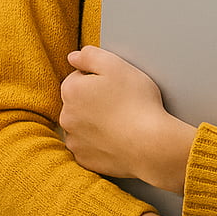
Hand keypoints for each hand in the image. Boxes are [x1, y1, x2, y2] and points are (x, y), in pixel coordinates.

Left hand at [59, 46, 194, 189]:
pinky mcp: (84, 160)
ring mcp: (74, 141)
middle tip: (120, 102)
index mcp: (71, 90)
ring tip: (120, 122)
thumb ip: (90, 55)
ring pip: (82, 125)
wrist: (150, 144)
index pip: (78, 77)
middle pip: (78, 102)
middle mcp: (66, 117)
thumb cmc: (136, 103)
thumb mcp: (116, 65)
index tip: (115, 86)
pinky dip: (99, 143)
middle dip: (94, 100)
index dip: (98, 79)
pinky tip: (117, 138)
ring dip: (95, 122)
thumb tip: (73, 57)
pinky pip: (88, 146)